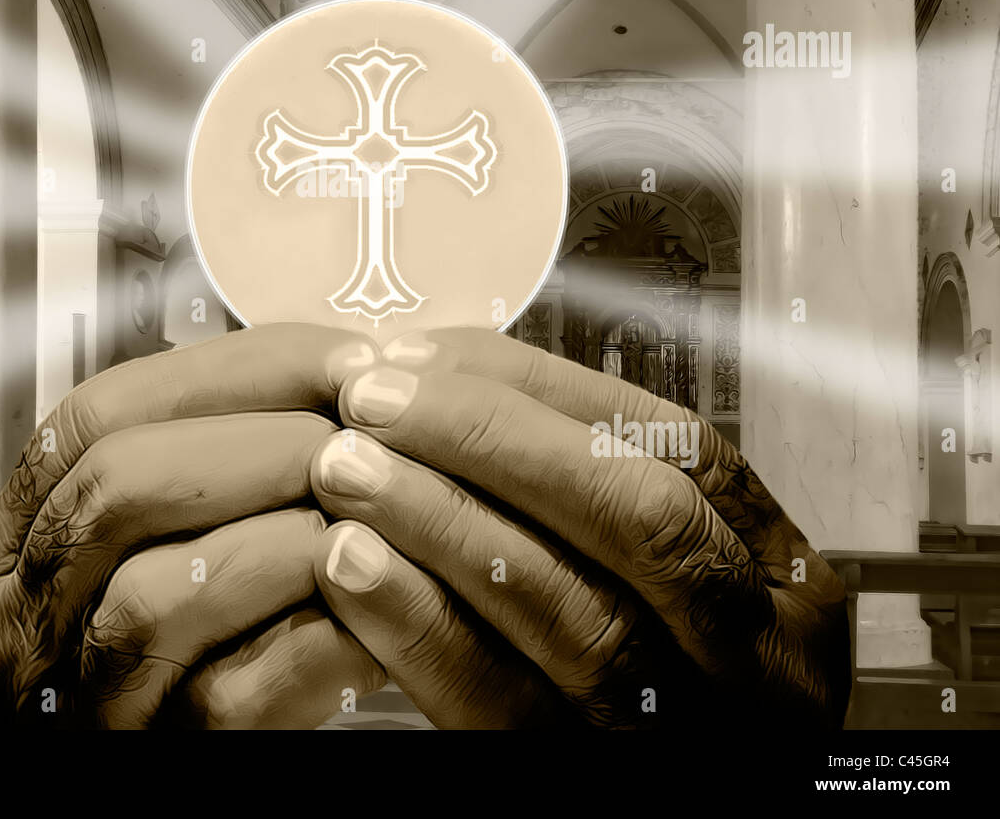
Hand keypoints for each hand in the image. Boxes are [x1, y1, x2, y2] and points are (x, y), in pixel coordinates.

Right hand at [0, 324, 386, 726]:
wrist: (92, 774)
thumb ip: (195, 468)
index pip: (102, 415)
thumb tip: (334, 378)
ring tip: (375, 510)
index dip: (233, 372)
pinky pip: (224, 702)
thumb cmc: (146, 651)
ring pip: (158, 595)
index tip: (344, 358)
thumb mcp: (128, 544)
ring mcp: (76, 699)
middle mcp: (19, 620)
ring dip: (287, 535)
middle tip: (372, 431)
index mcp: (12, 546)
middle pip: (120, 486)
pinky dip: (313, 643)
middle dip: (268, 440)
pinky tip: (377, 611)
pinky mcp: (153, 765)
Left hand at [309, 328, 849, 728]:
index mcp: (783, 580)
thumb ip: (594, 486)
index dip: (543, 390)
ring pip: (571, 610)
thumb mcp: (676, 577)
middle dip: (493, 437)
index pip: (675, 443)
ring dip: (443, 520)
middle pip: (637, 518)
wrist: (656, 804)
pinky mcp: (582, 778)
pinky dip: (421, 626)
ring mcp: (682, 729)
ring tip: (346, 466)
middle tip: (372, 398)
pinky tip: (350, 565)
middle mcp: (753, 657)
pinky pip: (504, 704)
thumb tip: (450, 377)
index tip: (428, 355)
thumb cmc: (655, 662)